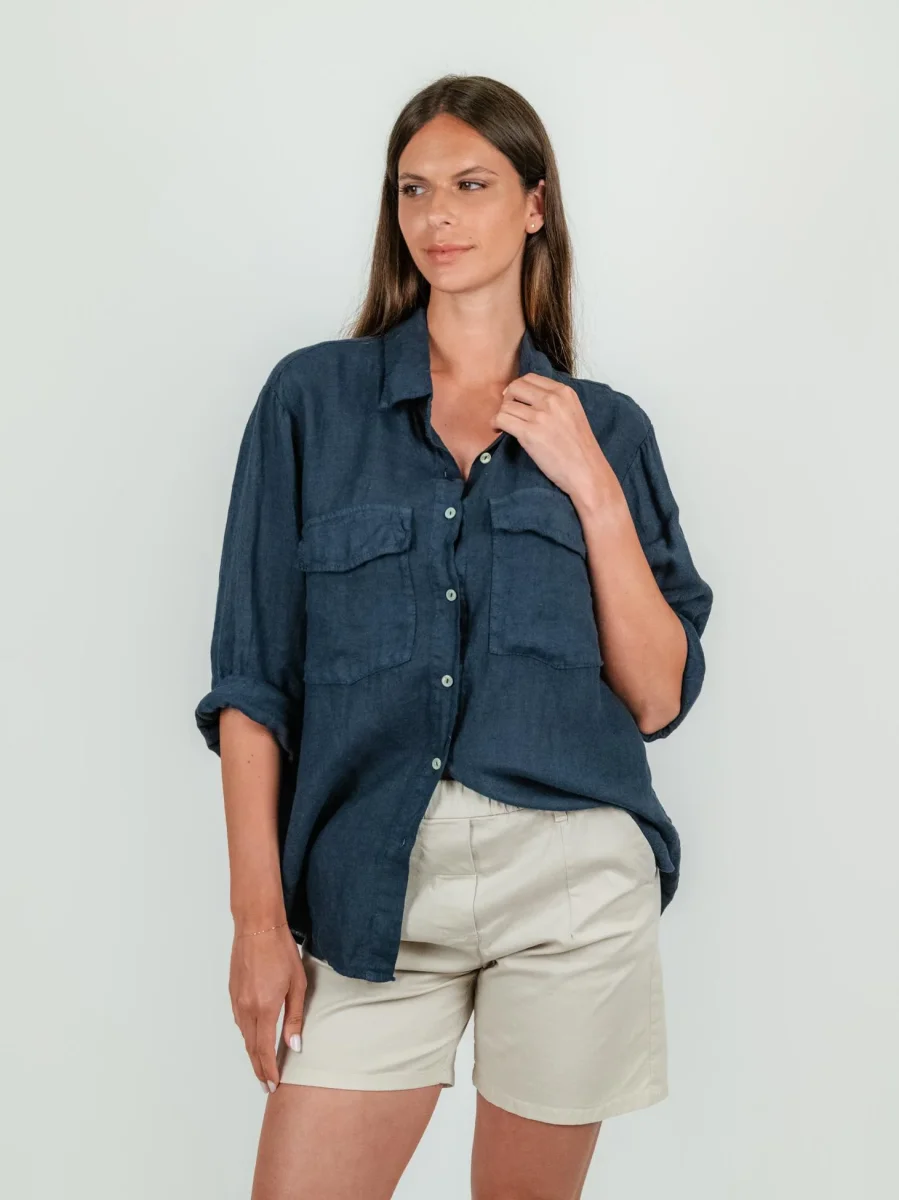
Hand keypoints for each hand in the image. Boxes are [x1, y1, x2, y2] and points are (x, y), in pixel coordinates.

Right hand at [229, 922, 305, 1093]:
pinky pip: (239, 1020)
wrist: (257, 927)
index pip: (264, 1049)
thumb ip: (295, 1018)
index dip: (268, 1070)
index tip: (273, 1085)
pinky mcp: (232, 992)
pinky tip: (253, 1037)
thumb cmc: (281, 951)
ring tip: (261, 1065)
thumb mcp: (297, 984)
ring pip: (243, 1035)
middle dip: (259, 1067)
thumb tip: (294, 1046)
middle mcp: (247, 1008)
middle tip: (266, 1084)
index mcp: (265, 1008)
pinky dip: (247, 1034)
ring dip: (252, 1052)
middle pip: (251, 1047)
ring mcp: (237, 1000)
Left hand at [494, 374, 612, 504]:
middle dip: (508, 399)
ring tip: (504, 426)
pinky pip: (501, 419)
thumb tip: (527, 398)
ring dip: (501, 415)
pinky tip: (499, 430)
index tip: (516, 400)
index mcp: (564, 392)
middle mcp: (553, 400)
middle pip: (515, 386)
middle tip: (509, 413)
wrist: (587, 472)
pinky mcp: (529, 433)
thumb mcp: (573, 413)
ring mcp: (541, 416)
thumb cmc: (580, 449)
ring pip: (506, 405)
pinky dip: (496, 424)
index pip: (530, 378)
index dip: (518, 389)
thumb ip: (555, 402)